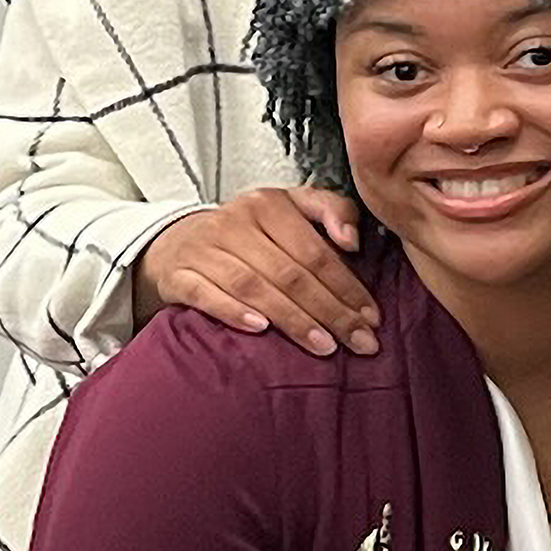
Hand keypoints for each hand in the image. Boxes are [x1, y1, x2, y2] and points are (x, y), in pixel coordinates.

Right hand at [136, 186, 378, 355]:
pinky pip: (206, 295)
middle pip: (290, 274)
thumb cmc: (250, 231)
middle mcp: (235, 223)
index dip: (346, 287)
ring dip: (292, 319)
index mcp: (269, 205)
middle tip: (359, 341)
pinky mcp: (178, 275)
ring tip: (324, 346)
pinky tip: (261, 329)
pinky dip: (233, 312)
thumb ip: (332, 210)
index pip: (315, 252)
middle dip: (329, 311)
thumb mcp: (292, 207)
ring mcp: (203, 250)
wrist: (178, 240)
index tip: (371, 317)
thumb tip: (352, 242)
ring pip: (253, 287)